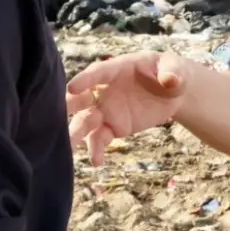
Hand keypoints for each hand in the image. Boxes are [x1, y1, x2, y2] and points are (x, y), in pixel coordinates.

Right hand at [66, 52, 187, 164]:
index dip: (86, 79)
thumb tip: (170, 81)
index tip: (72, 87)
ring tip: (67, 147)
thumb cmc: (171, 72)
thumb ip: (172, 73)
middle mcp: (105, 90)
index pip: (99, 72)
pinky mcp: (113, 126)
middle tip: (54, 115)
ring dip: (75, 133)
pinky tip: (97, 161)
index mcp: (118, 69)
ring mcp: (106, 109)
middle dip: (68, 105)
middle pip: (82, 97)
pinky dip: (96, 149)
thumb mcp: (176, 69)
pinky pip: (99, 138)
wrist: (174, 93)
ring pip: (85, 122)